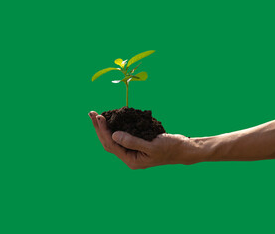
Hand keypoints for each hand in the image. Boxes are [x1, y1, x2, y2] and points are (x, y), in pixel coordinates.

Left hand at [89, 111, 205, 168]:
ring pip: (114, 139)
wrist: (183, 149)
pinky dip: (115, 126)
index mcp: (131, 160)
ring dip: (105, 127)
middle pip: (109, 142)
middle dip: (99, 128)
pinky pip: (122, 135)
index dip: (103, 130)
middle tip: (91, 113)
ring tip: (97, 115)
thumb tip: (114, 134)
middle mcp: (129, 157)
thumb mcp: (151, 145)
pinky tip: (112, 119)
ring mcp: (132, 151)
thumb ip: (132, 141)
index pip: (111, 145)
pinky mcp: (136, 144)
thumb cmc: (170, 147)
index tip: (99, 117)